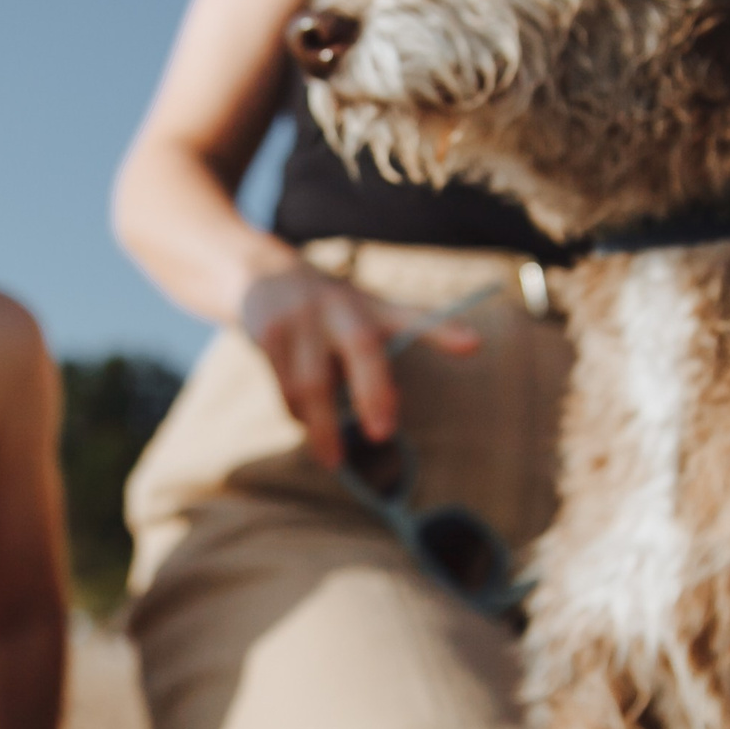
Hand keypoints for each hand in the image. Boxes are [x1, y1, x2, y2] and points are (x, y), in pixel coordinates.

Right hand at [238, 264, 478, 465]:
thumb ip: (378, 361)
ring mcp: (303, 315)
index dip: (442, 330)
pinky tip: (302, 422)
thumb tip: (387, 411)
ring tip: (332, 457)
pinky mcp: (269, 332)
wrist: (256, 271)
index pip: (412, 315)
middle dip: (374, 392)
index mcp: (371, 305)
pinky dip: (296, 413)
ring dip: (322, 426)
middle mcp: (342, 304)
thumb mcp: (359, 318)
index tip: (473, 345)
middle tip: (382, 435)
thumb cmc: (325, 310)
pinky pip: (284, 386)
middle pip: (363, 347)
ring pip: (314, 382)